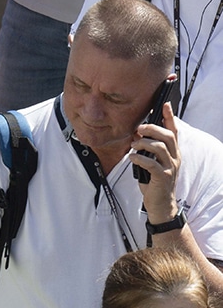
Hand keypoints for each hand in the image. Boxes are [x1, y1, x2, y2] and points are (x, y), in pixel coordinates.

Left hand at [133, 100, 180, 219]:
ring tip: (133, 146)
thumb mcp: (152, 161)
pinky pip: (151, 163)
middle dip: (152, 129)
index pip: (173, 131)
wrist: (160, 203)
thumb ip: (147, 149)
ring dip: (143, 143)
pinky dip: (139, 158)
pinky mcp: (163, 176)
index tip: (164, 104)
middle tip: (139, 128)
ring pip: (159, 147)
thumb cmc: (154, 181)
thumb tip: (135, 135)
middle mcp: (174, 157)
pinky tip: (132, 158)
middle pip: (167, 136)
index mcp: (172, 152)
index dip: (169, 117)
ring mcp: (170, 166)